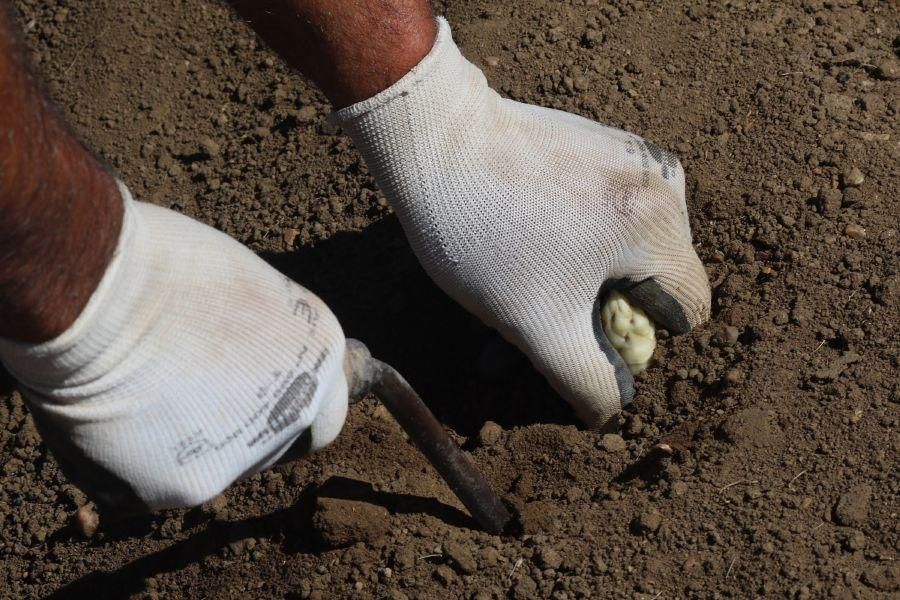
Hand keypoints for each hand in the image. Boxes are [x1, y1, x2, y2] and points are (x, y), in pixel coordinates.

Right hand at [0, 183, 347, 513]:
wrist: (93, 295)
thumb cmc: (156, 265)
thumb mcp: (240, 286)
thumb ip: (259, 333)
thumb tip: (243, 352)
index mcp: (319, 351)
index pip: (324, 401)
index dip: (287, 399)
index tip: (258, 394)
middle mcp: (298, 409)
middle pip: (275, 441)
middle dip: (241, 427)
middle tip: (190, 398)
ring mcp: (246, 454)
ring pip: (217, 464)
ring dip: (187, 441)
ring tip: (137, 391)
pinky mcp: (184, 487)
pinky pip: (159, 480)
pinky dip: (135, 457)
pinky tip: (108, 417)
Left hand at [333, 18, 710, 427]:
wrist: (434, 138)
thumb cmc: (484, 232)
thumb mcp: (538, 326)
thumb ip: (589, 379)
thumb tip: (615, 407)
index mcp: (662, 226)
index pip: (687, 313)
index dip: (636, 338)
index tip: (580, 331)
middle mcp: (665, 184)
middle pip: (655, 279)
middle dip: (600, 308)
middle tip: (537, 315)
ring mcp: (632, 157)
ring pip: (628, 246)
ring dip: (581, 277)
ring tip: (520, 283)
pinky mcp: (601, 142)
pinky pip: (608, 210)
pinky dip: (574, 239)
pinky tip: (521, 245)